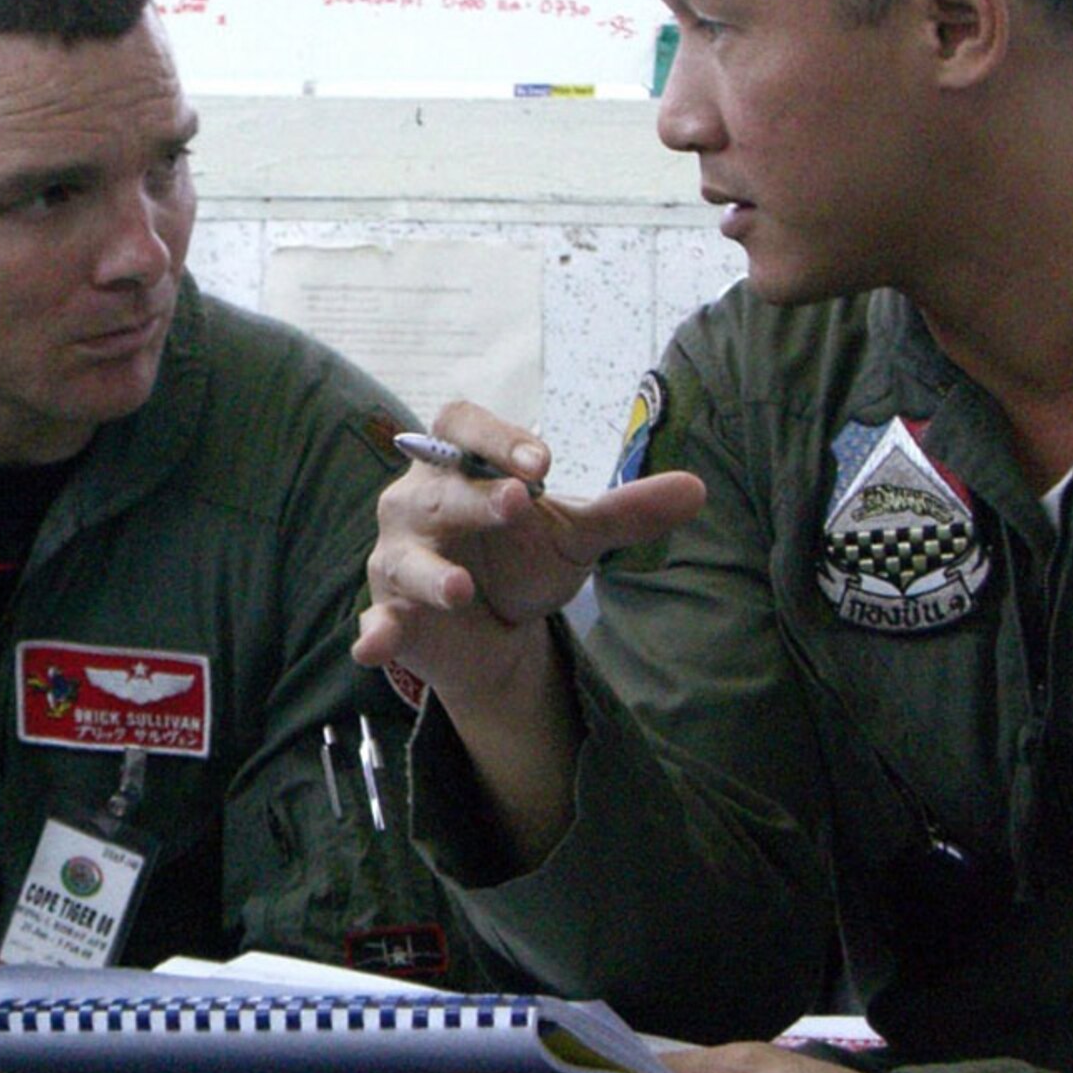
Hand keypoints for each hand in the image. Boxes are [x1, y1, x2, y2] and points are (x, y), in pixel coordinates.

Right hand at [355, 401, 704, 701]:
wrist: (498, 629)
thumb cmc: (523, 558)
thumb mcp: (576, 535)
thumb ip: (626, 512)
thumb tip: (698, 489)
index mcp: (457, 464)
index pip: (460, 426)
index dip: (495, 437)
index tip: (543, 462)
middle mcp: (416, 503)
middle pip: (436, 489)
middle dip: (474, 499)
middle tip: (518, 503)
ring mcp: (398, 560)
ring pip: (406, 560)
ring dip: (431, 574)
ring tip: (463, 590)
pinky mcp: (391, 615)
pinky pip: (375, 621)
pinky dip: (374, 632)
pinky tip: (374, 646)